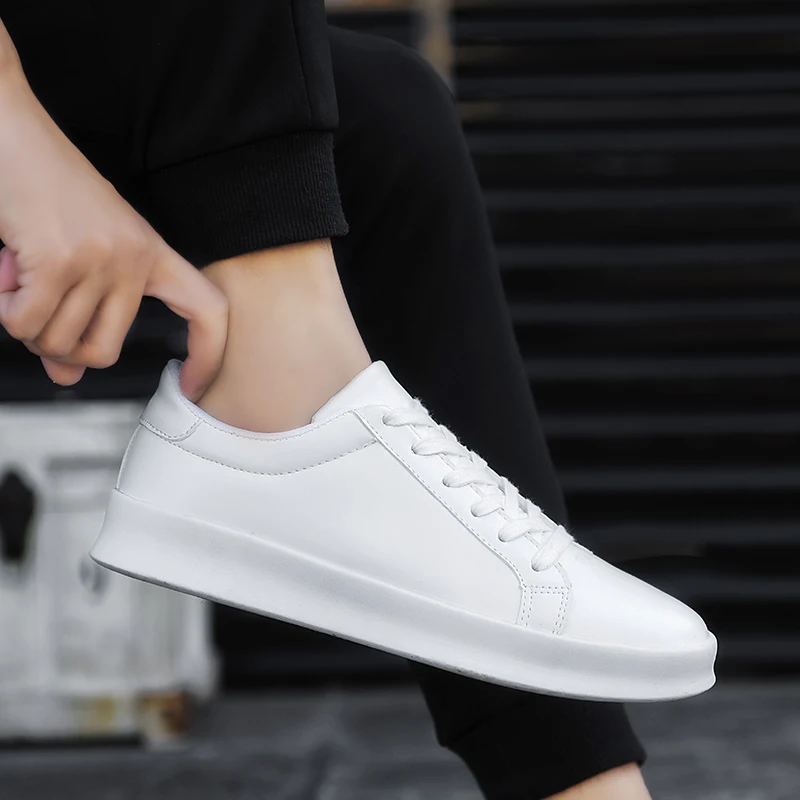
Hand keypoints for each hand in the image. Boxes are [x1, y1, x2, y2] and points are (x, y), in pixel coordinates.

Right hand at [0, 75, 227, 399]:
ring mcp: (100, 259)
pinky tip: (6, 275)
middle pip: (104, 352)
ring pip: (58, 340)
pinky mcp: (59, 260)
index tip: (194, 384)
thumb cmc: (44, 189)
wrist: (8, 129)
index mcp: (151, 253)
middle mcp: (135, 257)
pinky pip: (25, 323)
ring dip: (26, 322)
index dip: (208, 355)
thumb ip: (77, 318)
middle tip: (38, 316)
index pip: (207, 310)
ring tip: (20, 279)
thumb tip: (67, 374)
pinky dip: (6, 310)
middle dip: (61, 348)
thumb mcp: (78, 256)